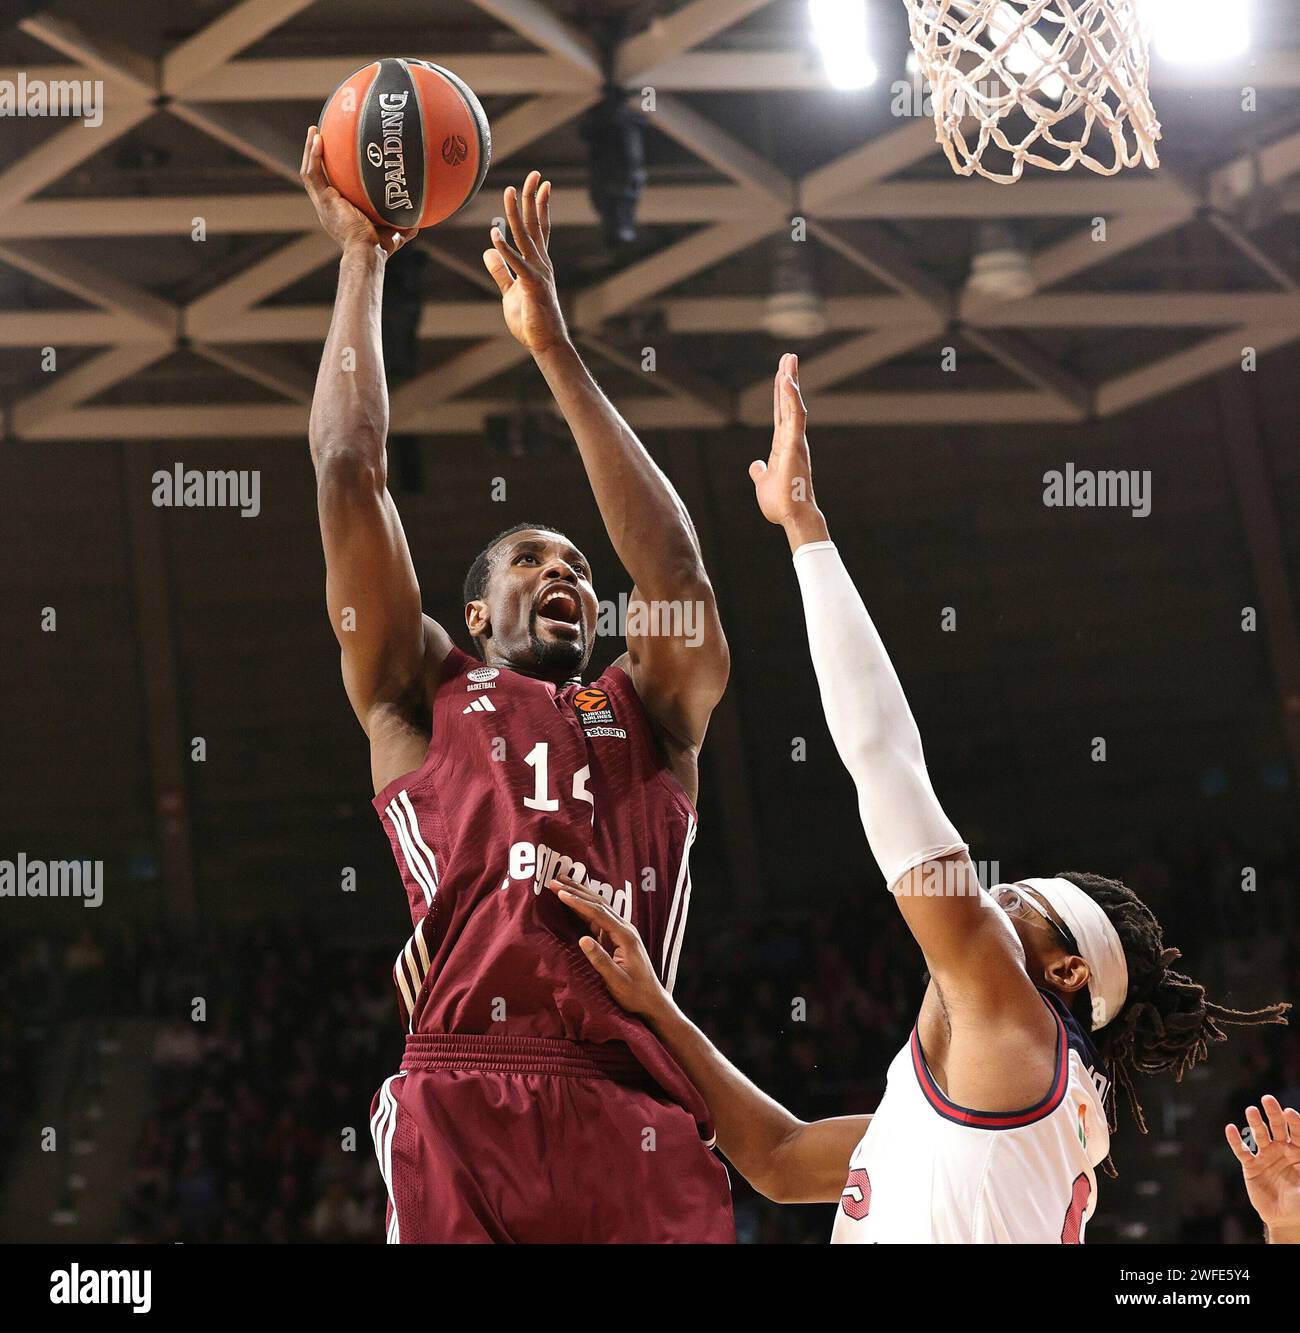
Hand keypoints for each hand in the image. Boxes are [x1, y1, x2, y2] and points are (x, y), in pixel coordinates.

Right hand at [300, 125, 414, 257]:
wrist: (366, 252)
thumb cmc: (378, 249)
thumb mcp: (392, 234)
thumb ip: (402, 226)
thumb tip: (418, 221)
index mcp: (338, 213)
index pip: (331, 189)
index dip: (331, 174)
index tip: (336, 158)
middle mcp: (327, 207)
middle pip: (317, 176)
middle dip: (316, 157)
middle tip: (320, 136)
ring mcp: (323, 203)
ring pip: (310, 172)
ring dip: (310, 151)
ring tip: (315, 131)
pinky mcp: (324, 199)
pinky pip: (313, 173)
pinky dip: (313, 155)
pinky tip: (318, 138)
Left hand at [483, 171, 568, 356]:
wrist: (546, 345)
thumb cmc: (531, 321)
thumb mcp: (510, 292)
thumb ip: (500, 271)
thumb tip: (488, 250)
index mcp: (538, 264)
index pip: (538, 229)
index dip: (538, 206)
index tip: (538, 185)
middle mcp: (541, 264)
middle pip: (535, 225)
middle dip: (533, 198)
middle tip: (534, 174)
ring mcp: (539, 274)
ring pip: (526, 238)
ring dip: (516, 214)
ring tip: (510, 192)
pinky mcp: (532, 287)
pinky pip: (517, 265)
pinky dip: (505, 250)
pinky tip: (495, 235)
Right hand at [546, 871, 671, 1021]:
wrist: (651, 1000)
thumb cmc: (634, 993)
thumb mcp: (616, 980)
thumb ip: (600, 960)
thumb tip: (582, 939)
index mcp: (625, 936)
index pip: (598, 913)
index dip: (578, 902)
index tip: (560, 893)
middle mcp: (625, 928)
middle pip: (599, 903)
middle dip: (576, 891)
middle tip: (555, 881)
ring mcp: (622, 931)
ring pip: (599, 907)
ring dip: (580, 894)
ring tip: (561, 884)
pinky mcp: (617, 937)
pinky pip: (599, 917)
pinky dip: (585, 907)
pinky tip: (575, 901)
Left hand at [749, 354, 822, 532]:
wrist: (792, 517)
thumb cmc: (781, 503)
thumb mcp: (764, 483)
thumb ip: (760, 472)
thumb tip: (755, 466)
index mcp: (783, 446)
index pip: (780, 413)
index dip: (780, 393)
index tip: (782, 373)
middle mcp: (791, 439)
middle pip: (787, 403)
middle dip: (788, 379)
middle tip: (789, 356)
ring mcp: (795, 441)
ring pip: (793, 405)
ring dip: (790, 382)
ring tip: (789, 360)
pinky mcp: (795, 445)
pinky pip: (794, 417)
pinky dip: (790, 398)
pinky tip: (787, 381)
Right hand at [1225, 1095, 1299, 1241]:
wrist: (1285, 1218)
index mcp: (1298, 1151)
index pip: (1297, 1132)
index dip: (1294, 1122)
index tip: (1289, 1112)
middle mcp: (1281, 1149)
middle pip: (1277, 1127)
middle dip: (1273, 1113)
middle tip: (1268, 1099)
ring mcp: (1265, 1156)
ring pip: (1259, 1135)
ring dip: (1255, 1122)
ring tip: (1251, 1110)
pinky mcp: (1250, 1166)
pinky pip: (1242, 1151)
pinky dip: (1235, 1140)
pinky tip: (1230, 1129)